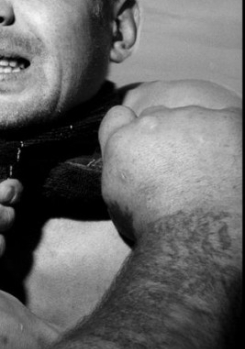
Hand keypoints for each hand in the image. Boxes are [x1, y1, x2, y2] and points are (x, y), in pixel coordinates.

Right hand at [99, 105, 241, 241]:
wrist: (192, 231)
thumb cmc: (154, 224)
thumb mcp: (116, 195)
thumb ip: (118, 164)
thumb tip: (127, 156)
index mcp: (123, 140)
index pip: (119, 117)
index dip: (129, 129)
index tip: (141, 144)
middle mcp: (153, 122)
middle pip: (159, 117)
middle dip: (166, 136)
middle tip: (180, 167)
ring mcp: (192, 119)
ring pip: (195, 119)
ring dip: (199, 137)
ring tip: (211, 172)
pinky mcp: (228, 122)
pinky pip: (231, 122)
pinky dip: (232, 140)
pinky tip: (231, 167)